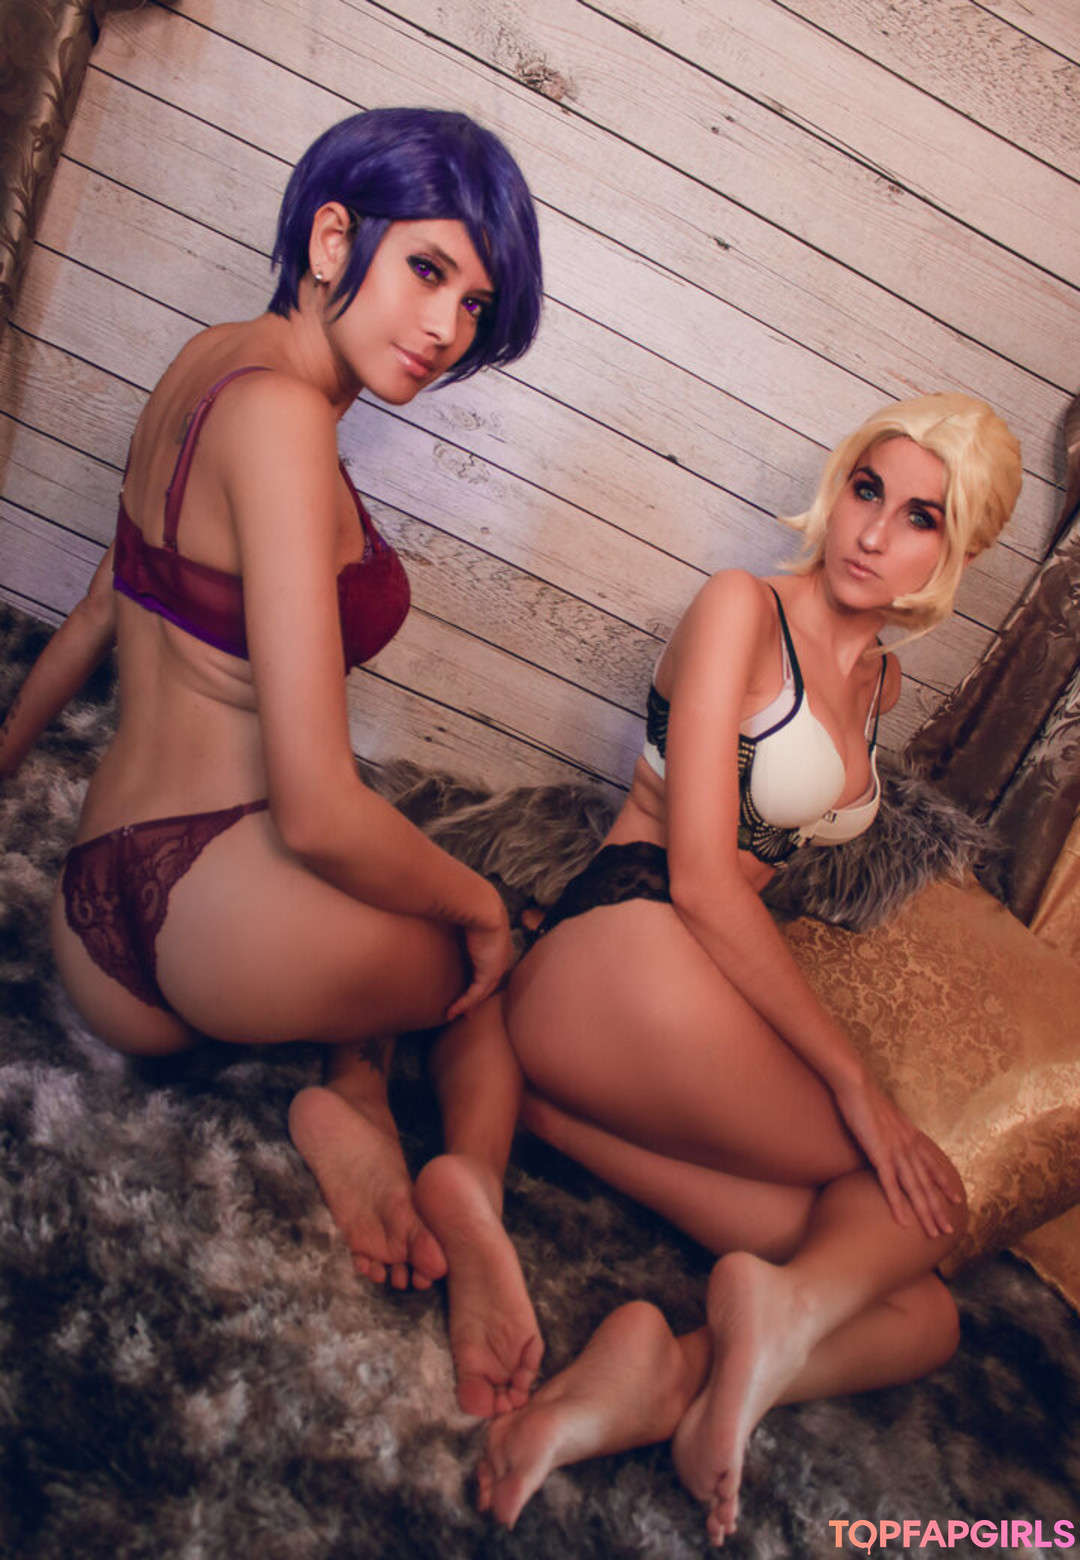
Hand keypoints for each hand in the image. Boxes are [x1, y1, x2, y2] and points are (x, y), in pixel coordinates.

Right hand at [445, 904, 513, 1020]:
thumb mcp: (461, 912)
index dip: (478, 976)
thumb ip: (454, 917)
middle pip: (488, 981)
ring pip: (483, 991)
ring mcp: (497, 965)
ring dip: (468, 1004)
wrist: (480, 904)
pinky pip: (476, 994)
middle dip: (475, 996)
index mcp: (495, 940)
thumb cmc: (468, 903)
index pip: (488, 963)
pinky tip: (452, 1011)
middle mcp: (499, 955)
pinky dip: (464, 1004)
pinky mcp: (489, 972)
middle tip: (463, 1009)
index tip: (465, 985)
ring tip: (454, 1013)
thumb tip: (438, 911)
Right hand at [832, 1070, 964, 1238]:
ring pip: (915, 1189)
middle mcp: (909, 1147)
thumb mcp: (886, 1115)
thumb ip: (893, 1129)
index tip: (956, 1200)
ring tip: (933, 1233)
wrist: (857, 1085)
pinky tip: (903, 1221)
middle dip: (939, 1209)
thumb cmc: (866, 1098)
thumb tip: (893, 1135)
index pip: (933, 1165)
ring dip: (925, 1213)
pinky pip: (890, 1184)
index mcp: (911, 1137)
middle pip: (927, 1184)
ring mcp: (896, 1151)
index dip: (945, 1183)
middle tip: (948, 1231)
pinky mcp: (879, 1154)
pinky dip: (898, 1204)